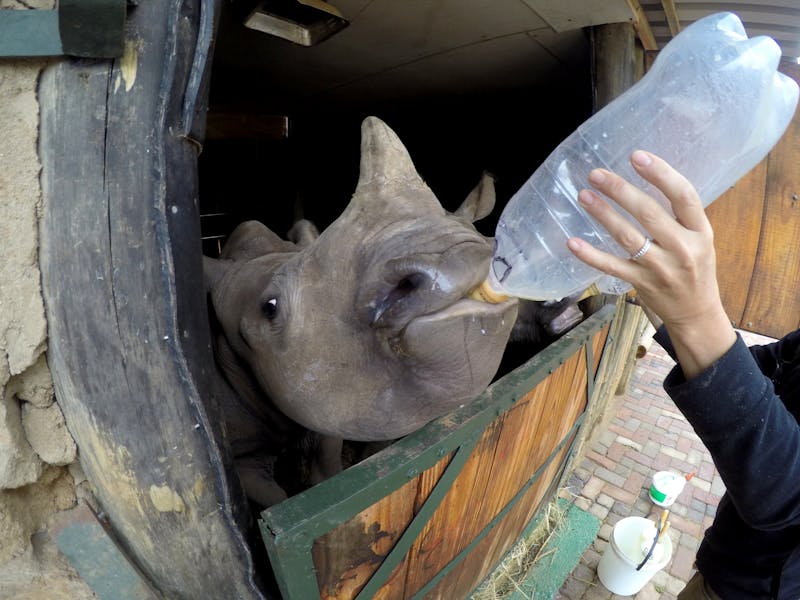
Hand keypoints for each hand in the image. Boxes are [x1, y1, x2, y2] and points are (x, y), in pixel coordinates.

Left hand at [567, 150, 736, 377]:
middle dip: (620, 190)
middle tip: (596, 174)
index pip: (683, 195)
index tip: (637, 156)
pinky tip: (573, 242)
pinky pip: (612, 266)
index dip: (661, 173)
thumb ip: (678, 214)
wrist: (697, 312)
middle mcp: (683, 248)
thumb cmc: (695, 267)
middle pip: (649, 213)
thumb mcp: (700, 237)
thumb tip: (649, 177)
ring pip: (627, 236)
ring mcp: (661, 268)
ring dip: (603, 214)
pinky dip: (591, 255)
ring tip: (584, 195)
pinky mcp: (641, 283)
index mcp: (700, 230)